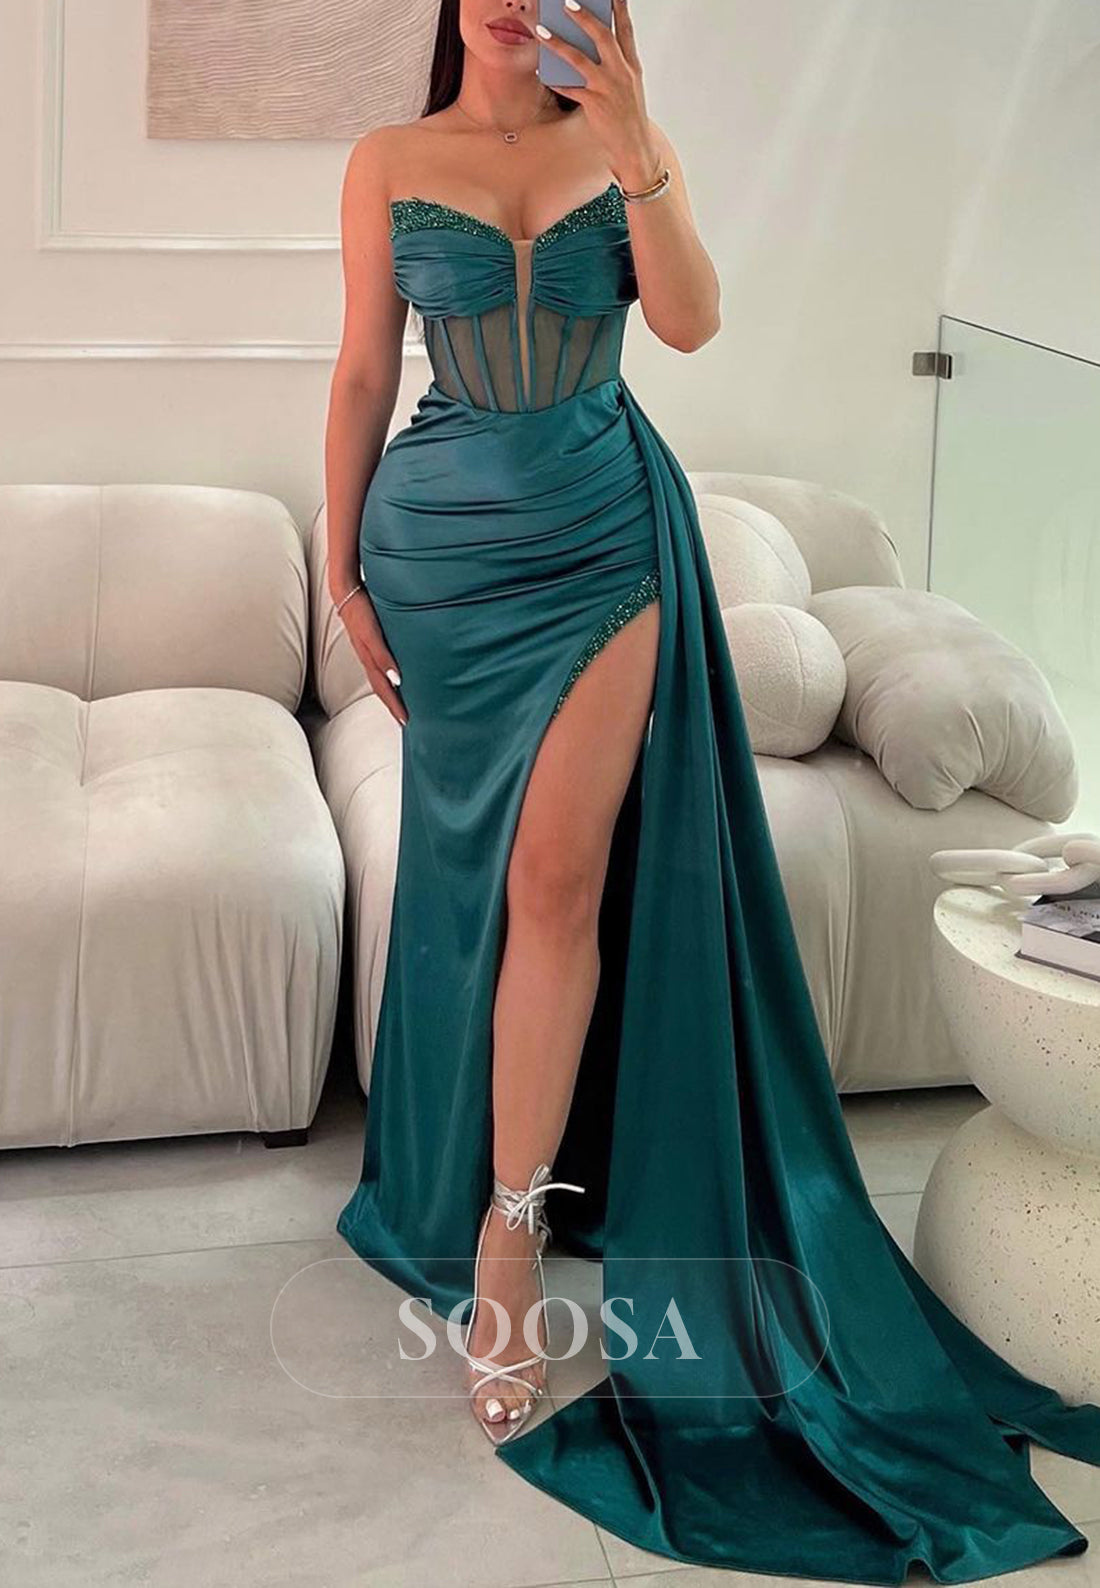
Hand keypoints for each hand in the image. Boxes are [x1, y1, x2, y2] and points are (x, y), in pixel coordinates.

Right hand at [339, 588, 407, 726]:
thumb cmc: (361, 608)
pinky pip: (376, 667)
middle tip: (406, 722)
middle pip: (380, 686)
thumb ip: (383, 656)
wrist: (346, 590)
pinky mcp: (366, 643)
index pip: (383, 687)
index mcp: (369, 657)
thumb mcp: (372, 633)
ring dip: (389, 695)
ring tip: (400, 707)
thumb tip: (396, 680)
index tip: (405, 721)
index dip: (394, 704)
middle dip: (392, 705)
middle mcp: (367, 656)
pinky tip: (394, 680)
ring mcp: (365, 649)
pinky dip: (385, 679)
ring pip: (377, 678)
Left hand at [536, 0, 660, 189]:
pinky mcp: (595, 104)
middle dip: (584, 17)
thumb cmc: (629, 117)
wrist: (635, 148)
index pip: (626, 30)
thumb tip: (588, 49)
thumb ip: (615, 66)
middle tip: (567, 2)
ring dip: (558, 43)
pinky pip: (569, 89)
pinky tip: (543, 73)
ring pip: (579, 59)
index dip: (619, 8)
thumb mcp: (629, 87)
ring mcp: (607, 88)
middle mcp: (621, 73)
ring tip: (542, 31)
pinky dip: (555, 81)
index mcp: (632, 66)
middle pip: (602, 36)